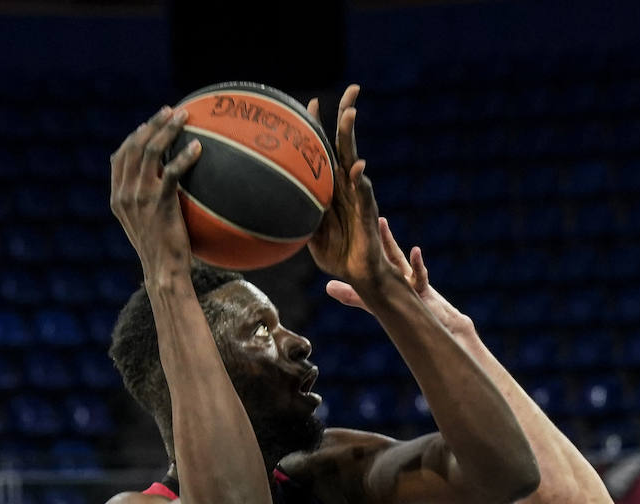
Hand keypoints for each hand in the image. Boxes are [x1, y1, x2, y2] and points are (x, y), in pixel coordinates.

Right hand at [109, 106, 199, 274]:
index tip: (149, 124)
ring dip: (167, 129)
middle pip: (134, 146)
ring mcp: (140, 198)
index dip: (134, 137)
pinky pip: (171, 172)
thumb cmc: (162, 254)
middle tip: (171, 111)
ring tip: (184, 117)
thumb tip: (163, 189)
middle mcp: (124, 193)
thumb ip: (146, 205)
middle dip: (152, 123)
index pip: (120, 157)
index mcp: (117, 197)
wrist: (164, 274)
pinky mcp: (159, 204)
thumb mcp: (146, 228)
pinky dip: (183, 156)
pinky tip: (197, 148)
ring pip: (150, 151)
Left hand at [306, 87, 389, 293]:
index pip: (325, 151)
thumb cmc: (337, 256)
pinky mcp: (368, 214)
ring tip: (350, 114)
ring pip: (354, 159)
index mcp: (332, 188)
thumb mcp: (310, 234)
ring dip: (351, 137)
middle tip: (352, 90)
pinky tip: (358, 167)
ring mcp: (359, 197)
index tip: (311, 102)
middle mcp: (347, 186)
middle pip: (345, 144)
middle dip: (347, 116)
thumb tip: (271, 210)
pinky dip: (360, 180)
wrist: (359, 276)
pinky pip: (364, 193)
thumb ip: (298, 216)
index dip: (320, 127)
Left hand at [325, 218, 474, 337]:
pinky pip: (421, 277)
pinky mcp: (426, 294)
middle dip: (383, 238)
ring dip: (392, 245)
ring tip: (383, 225)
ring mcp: (415, 285)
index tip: (359, 225)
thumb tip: (327, 286)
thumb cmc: (412, 317)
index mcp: (392, 278)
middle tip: (375, 218)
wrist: (442, 329)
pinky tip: (416, 251)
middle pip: (391, 254)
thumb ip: (354, 297)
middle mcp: (404, 278)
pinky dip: (418, 266)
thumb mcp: (377, 305)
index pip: (381, 257)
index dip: (372, 243)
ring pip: (401, 261)